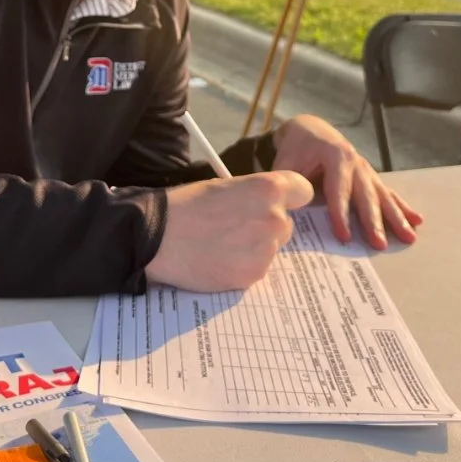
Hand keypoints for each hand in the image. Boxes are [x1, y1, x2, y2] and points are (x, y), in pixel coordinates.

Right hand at [144, 171, 312, 291]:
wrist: (156, 237)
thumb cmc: (186, 205)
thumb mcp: (225, 186)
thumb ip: (255, 195)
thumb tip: (268, 206)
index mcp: (269, 189)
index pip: (304, 191)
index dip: (291, 197)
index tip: (280, 203)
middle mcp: (275, 219)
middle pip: (287, 224)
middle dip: (268, 226)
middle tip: (237, 228)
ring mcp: (267, 250)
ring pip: (271, 249)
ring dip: (255, 248)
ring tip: (222, 245)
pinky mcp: (253, 275)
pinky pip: (257, 269)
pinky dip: (242, 266)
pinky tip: (219, 260)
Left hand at [271, 115, 421, 249]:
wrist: (311, 130)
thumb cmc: (296, 150)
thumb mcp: (286, 164)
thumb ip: (289, 186)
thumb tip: (287, 215)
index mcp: (335, 156)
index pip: (338, 190)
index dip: (340, 215)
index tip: (344, 237)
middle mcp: (356, 162)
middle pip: (366, 195)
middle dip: (373, 221)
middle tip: (380, 244)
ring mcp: (366, 170)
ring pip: (383, 195)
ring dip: (396, 218)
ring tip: (409, 237)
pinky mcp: (371, 177)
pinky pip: (389, 193)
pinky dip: (403, 207)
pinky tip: (417, 220)